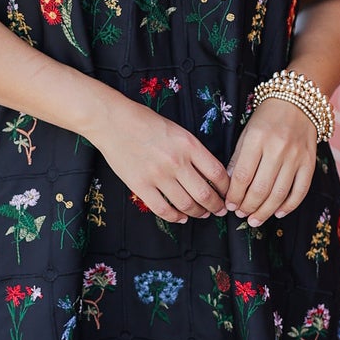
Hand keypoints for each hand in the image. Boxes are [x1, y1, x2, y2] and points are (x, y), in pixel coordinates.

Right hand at [94, 98, 230, 222]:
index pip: (217, 173)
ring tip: (202, 214)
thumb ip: (193, 151)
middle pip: (205, 193)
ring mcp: (158, 175)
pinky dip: (176, 217)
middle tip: (219, 210)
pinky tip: (181, 217)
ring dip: (198, 213)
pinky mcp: (141, 185)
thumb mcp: (178, 130)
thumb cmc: (145, 121)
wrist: (113, 121)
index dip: (226, 188)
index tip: (227, 194)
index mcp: (189, 145)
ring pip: (186, 204)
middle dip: (216, 206)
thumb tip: (208, 173)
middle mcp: (176, 162)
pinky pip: (163, 209)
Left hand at [224, 99, 317, 225]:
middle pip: (260, 188)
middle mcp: (277, 148)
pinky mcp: (310, 162)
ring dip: (265, 211)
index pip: (242, 176)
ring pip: (279, 193)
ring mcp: (296, 157)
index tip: (229, 205)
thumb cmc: (267, 118)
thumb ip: (238, 159)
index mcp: (257, 139)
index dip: (234, 195)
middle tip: (241, 214)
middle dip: (248, 207)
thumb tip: (230, 187)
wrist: (299, 102)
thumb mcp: (246, 133)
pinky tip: (278, 213)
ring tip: (254, 220)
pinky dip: (289, 206)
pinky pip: (300, 191)